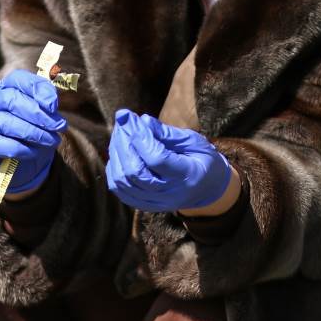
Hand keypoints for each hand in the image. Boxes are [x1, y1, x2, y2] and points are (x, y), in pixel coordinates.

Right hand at [0, 70, 66, 194]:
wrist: (21, 162)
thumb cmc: (33, 130)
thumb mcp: (44, 113)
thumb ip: (47, 101)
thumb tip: (50, 101)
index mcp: (5, 89)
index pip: (17, 78)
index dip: (37, 89)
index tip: (54, 105)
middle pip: (10, 99)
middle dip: (38, 113)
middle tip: (59, 125)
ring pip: (5, 122)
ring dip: (34, 132)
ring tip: (52, 140)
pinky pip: (1, 145)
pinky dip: (22, 149)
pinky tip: (35, 152)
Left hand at [105, 109, 232, 212]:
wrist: (207, 189)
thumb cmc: (202, 159)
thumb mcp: (194, 141)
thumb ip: (168, 133)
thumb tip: (142, 121)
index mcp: (186, 176)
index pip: (156, 158)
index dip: (139, 136)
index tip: (127, 115)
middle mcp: (169, 194)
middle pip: (135, 171)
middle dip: (123, 142)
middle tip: (122, 121)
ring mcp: (155, 203)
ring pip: (123, 181)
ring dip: (116, 154)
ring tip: (120, 133)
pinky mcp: (143, 205)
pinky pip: (120, 190)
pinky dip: (114, 169)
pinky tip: (118, 152)